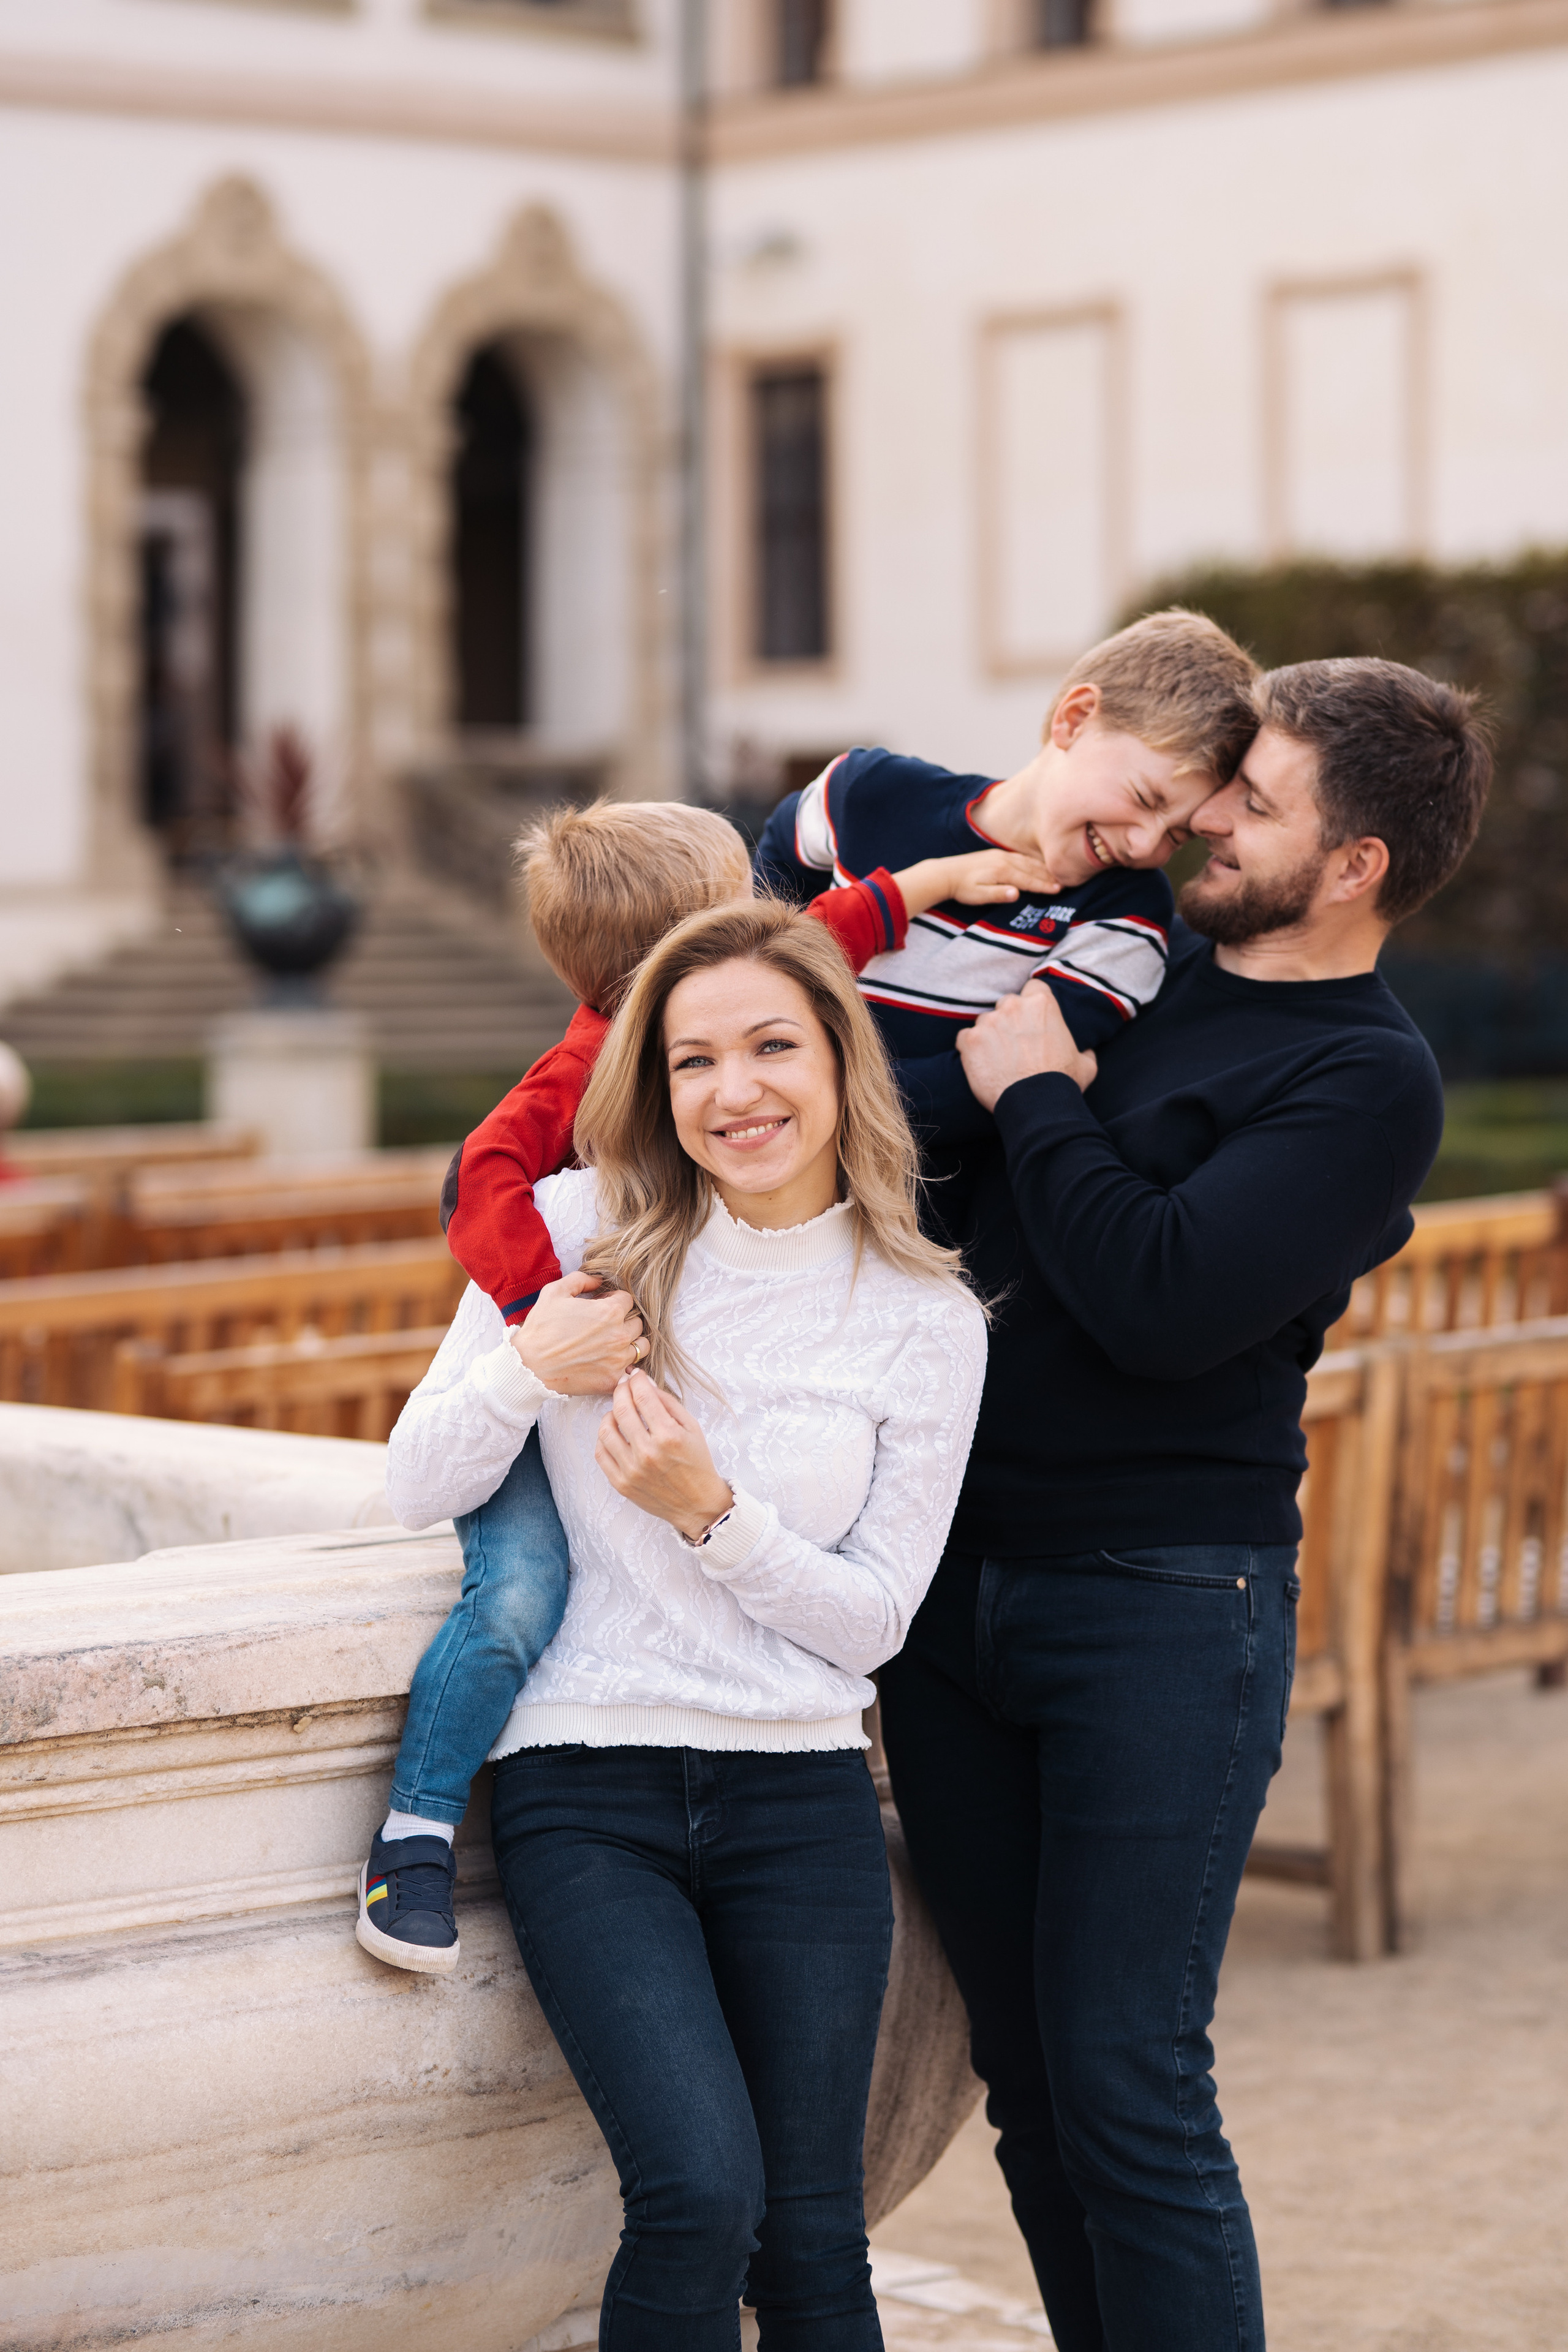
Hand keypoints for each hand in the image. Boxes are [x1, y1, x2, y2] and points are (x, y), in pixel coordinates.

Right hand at [511, 1270, 645, 1395]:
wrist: (528, 1366)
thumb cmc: (541, 1329)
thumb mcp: (555, 1292)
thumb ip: (582, 1280)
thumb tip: (599, 1280)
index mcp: (610, 1311)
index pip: (628, 1300)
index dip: (613, 1300)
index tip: (601, 1306)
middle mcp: (619, 1335)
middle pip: (637, 1322)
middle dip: (623, 1320)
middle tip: (605, 1325)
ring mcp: (618, 1360)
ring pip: (642, 1346)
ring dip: (630, 1342)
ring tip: (612, 1343)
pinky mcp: (612, 1380)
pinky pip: (631, 1370)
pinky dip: (625, 1365)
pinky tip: (609, 1362)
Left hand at [594, 1371, 733, 1540]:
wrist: (697, 1503)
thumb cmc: (697, 1463)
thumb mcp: (692, 1428)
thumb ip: (668, 1403)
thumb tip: (645, 1384)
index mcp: (669, 1436)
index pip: (643, 1397)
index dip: (636, 1380)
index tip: (635, 1375)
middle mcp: (648, 1453)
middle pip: (621, 1409)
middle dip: (621, 1390)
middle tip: (624, 1386)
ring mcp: (632, 1470)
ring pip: (605, 1430)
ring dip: (610, 1414)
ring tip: (619, 1411)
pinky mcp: (621, 1484)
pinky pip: (601, 1453)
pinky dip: (604, 1438)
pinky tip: (614, 1433)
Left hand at [893, 848, 1060, 920]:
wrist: (945, 873)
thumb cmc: (962, 888)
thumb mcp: (978, 895)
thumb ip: (998, 894)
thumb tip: (1017, 893)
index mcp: (1002, 871)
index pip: (1029, 880)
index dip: (1045, 885)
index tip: (1059, 890)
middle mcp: (1004, 860)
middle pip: (1032, 869)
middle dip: (1048, 875)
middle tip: (1065, 882)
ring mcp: (1000, 855)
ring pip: (1027, 861)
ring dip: (1042, 867)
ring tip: (1055, 873)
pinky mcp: (996, 854)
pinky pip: (1020, 857)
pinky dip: (1031, 861)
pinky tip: (1036, 864)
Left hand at [956, 981, 1097, 1110]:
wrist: (1036, 1106)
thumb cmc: (1063, 1083)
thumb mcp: (1086, 1064)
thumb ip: (1085, 1050)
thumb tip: (1087, 1051)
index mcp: (1042, 1003)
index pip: (1033, 987)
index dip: (1031, 1003)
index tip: (1032, 1019)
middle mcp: (1013, 1006)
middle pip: (1006, 1004)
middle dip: (1009, 1020)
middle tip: (1015, 1044)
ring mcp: (988, 1022)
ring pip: (985, 1022)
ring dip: (989, 1036)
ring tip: (998, 1060)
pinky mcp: (969, 1040)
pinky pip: (965, 1039)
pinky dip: (970, 1050)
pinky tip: (982, 1066)